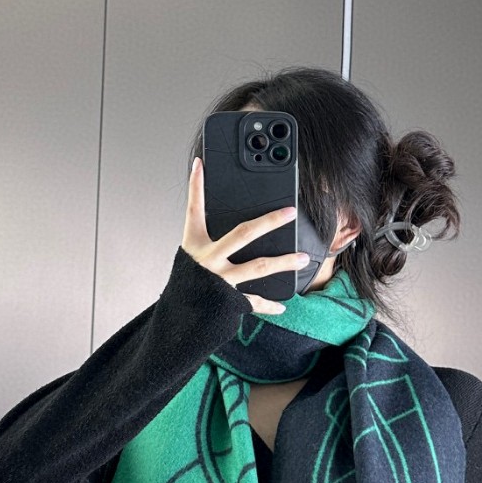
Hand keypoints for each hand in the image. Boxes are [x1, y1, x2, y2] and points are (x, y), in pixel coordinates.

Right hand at [183, 155, 308, 315]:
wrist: (179, 317)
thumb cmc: (186, 283)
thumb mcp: (189, 255)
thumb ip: (203, 236)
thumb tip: (217, 213)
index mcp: (195, 244)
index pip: (194, 210)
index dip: (196, 186)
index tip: (201, 165)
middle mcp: (208, 259)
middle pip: (243, 234)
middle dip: (269, 222)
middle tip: (289, 212)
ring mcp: (221, 280)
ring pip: (258, 267)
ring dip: (283, 262)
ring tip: (302, 258)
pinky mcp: (229, 300)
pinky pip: (253, 301)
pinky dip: (269, 305)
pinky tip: (283, 305)